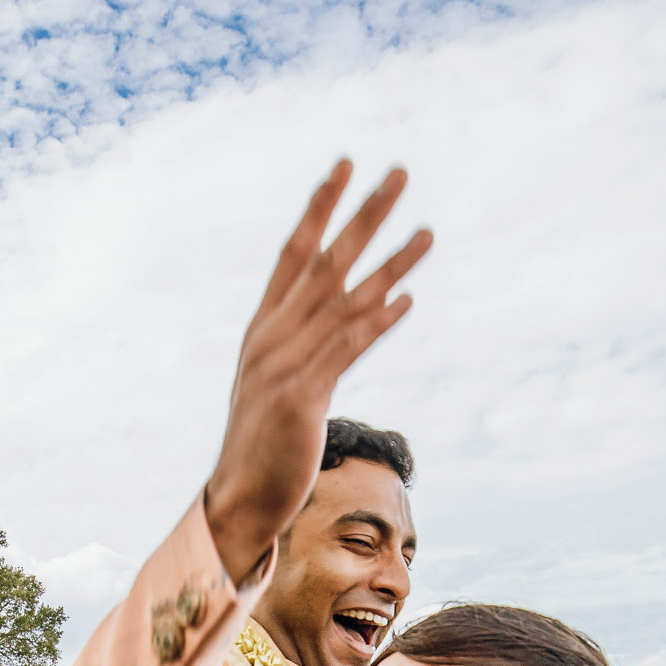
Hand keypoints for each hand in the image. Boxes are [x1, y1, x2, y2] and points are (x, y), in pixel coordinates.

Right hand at [204, 163, 432, 584]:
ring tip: (427, 231)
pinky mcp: (300, 397)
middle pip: (324, 261)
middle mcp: (272, 338)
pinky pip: (344, 350)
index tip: (344, 165)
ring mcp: (283, 365)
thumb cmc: (263, 448)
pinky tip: (405, 300)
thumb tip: (342, 322)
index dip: (319, 208)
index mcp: (263, 330)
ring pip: (344, 300)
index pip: (293, 253)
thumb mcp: (278, 388)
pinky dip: (375, 323)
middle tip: (399, 172)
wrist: (238, 500)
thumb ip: (305, 350)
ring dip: (391, 262)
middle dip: (363, 214)